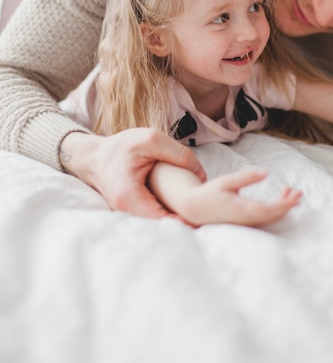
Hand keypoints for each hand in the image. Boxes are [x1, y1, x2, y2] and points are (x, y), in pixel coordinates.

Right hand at [59, 128, 205, 216]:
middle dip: (186, 219)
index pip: (165, 220)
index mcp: (131, 197)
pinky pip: (155, 217)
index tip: (204, 211)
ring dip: (178, 216)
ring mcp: (130, 215)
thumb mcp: (150, 139)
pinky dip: (169, 211)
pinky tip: (182, 203)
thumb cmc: (119, 147)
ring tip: (198, 207)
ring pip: (160, 223)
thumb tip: (201, 173)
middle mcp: (129, 212)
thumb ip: (178, 154)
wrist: (92, 157)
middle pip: (165, 225)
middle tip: (206, 211)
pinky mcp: (133, 212)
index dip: (187, 218)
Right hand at [176, 168, 301, 226]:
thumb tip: (266, 173)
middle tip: (299, 192)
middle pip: (274, 216)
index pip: (270, 210)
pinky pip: (266, 218)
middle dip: (288, 205)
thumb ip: (246, 177)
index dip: (285, 204)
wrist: (195, 209)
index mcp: (242, 209)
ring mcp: (247, 224)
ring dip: (284, 206)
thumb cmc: (210, 193)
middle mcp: (247, 220)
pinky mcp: (247, 223)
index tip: (296, 195)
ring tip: (291, 191)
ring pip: (271, 218)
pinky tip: (282, 197)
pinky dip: (277, 209)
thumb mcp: (226, 181)